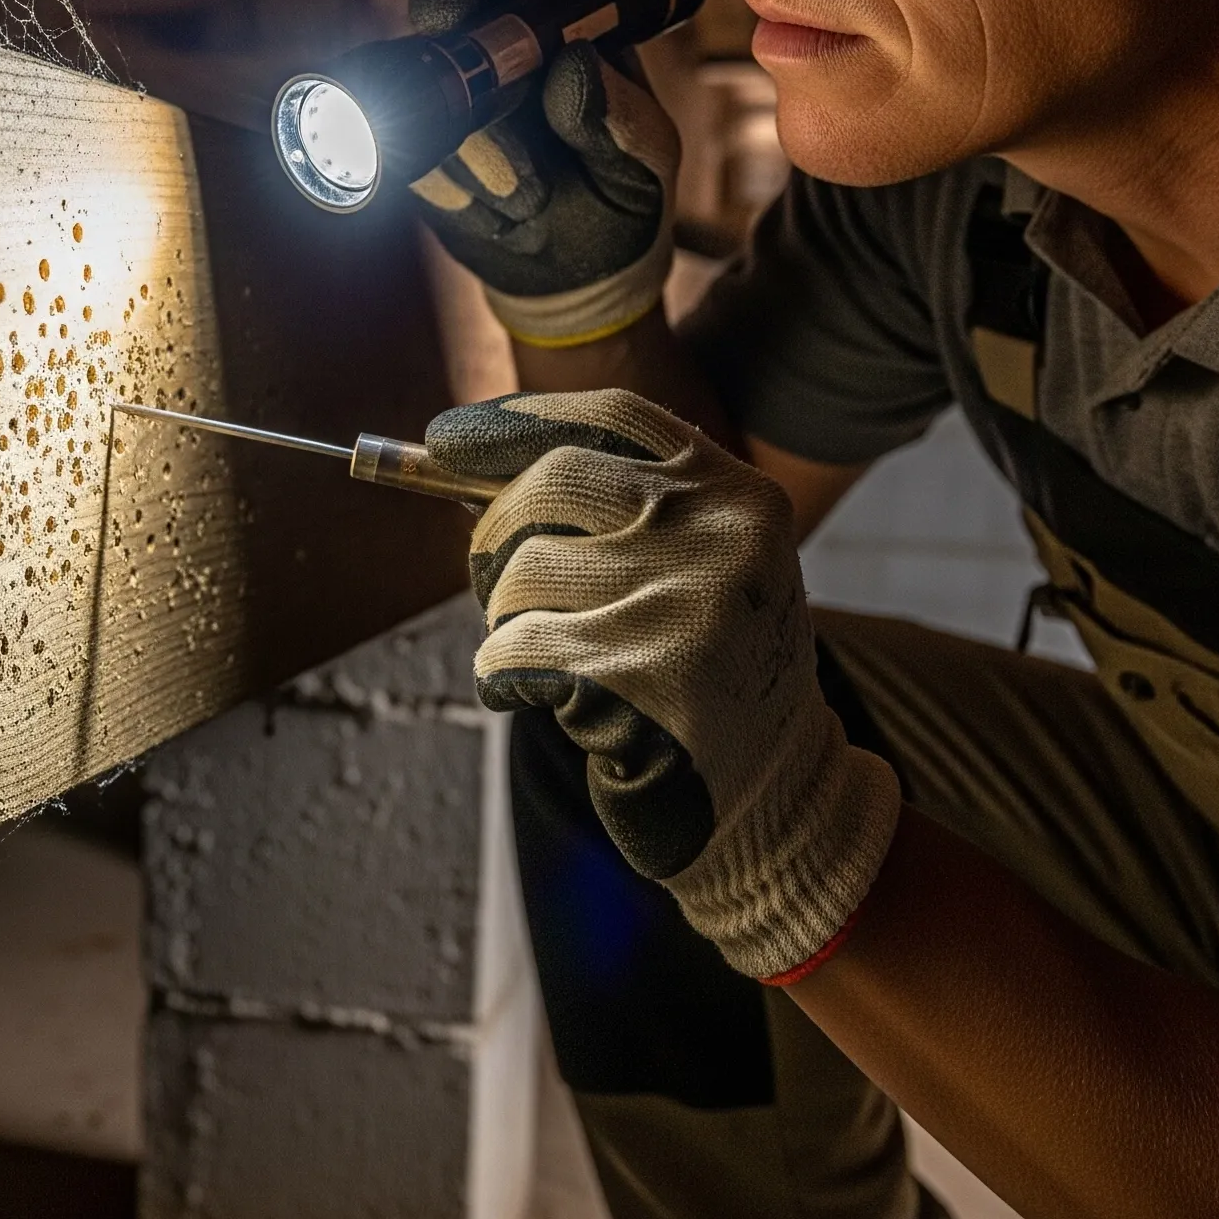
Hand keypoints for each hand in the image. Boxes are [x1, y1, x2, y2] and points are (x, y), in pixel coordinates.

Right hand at [406, 0, 680, 349]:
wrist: (580, 273)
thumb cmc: (622, 195)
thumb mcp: (644, 158)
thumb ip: (618, 115)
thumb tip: (575, 65)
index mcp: (553, 16)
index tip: (469, 20)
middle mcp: (489, 46)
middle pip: (435, 10)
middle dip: (444, 55)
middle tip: (475, 113)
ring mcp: (445, 100)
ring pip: (420, 98)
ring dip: (473, 159)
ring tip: (530, 202)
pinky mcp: (416, 154)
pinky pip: (409, 163)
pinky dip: (454, 196)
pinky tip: (496, 218)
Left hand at [425, 388, 901, 981]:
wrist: (772, 798)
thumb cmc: (702, 672)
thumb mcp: (693, 567)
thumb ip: (608, 509)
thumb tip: (454, 461)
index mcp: (736, 494)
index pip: (610, 419)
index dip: (515, 424)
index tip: (446, 440)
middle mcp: (720, 535)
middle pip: (547, 484)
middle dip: (493, 534)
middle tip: (492, 583)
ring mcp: (684, 605)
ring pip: (520, 575)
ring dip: (505, 621)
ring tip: (551, 658)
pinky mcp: (638, 680)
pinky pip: (511, 652)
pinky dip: (502, 677)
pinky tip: (542, 699)